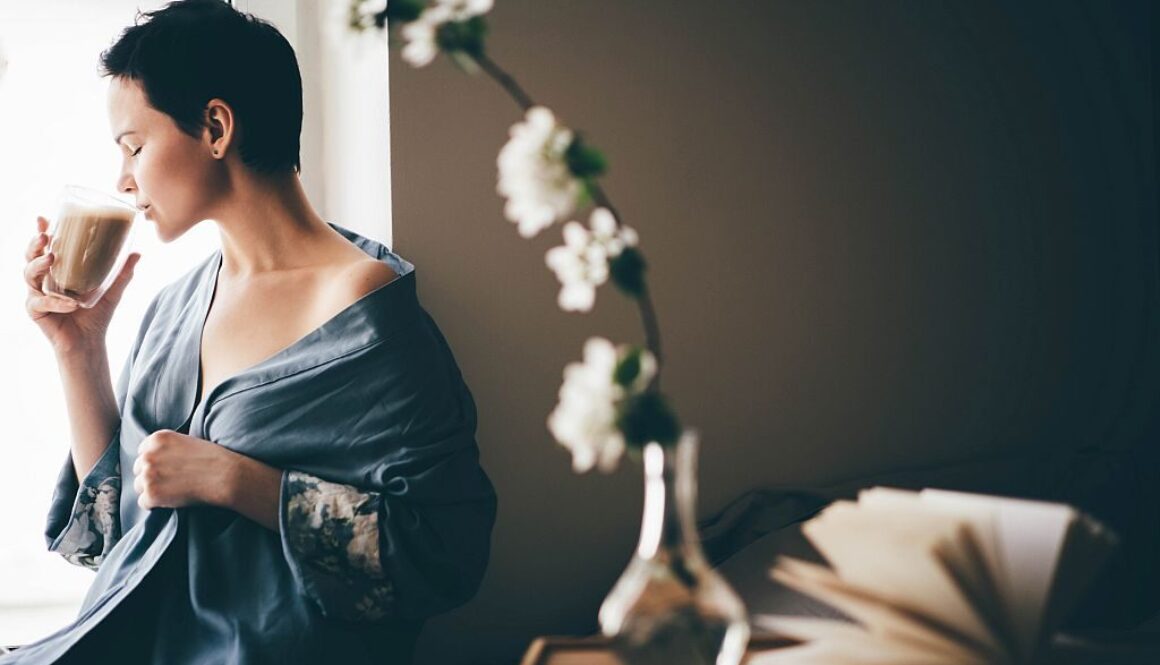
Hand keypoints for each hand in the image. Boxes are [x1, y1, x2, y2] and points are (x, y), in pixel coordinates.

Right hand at [24, 216, 140, 355]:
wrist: (90, 342)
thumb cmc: (97, 314)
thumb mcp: (112, 290)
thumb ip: (122, 273)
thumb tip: (137, 253)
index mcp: (58, 270)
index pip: (46, 247)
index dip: (42, 232)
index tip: (43, 218)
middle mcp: (43, 280)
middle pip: (30, 256)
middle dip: (34, 244)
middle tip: (45, 236)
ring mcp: (36, 294)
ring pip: (28, 274)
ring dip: (38, 265)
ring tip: (51, 258)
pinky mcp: (36, 312)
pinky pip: (40, 302)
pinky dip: (55, 302)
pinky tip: (71, 303)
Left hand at [132, 430, 237, 509]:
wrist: (225, 476)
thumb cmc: (212, 459)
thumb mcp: (186, 441)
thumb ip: (165, 447)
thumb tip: (149, 459)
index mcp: (156, 439)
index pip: (142, 453)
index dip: (156, 463)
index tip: (169, 469)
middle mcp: (148, 454)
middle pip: (138, 470)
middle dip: (151, 476)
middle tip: (173, 481)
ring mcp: (148, 475)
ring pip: (139, 487)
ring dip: (153, 491)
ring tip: (174, 490)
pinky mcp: (151, 494)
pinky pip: (144, 503)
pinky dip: (156, 504)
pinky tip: (173, 499)